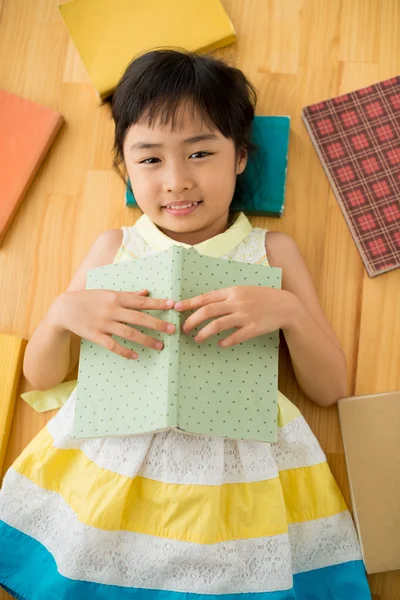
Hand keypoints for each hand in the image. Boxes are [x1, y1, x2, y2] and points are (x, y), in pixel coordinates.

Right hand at [51, 289, 175, 358]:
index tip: (173, 305)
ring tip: (160, 346)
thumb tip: (145, 292)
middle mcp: (111, 310)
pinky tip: (136, 356)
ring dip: (146, 340)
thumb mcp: (107, 293)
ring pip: (129, 333)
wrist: (64, 308)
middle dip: (157, 323)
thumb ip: (127, 294)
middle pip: (138, 318)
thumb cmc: (89, 299)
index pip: (141, 301)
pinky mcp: (95, 335)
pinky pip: (113, 346)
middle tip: (172, 329)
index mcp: (116, 297)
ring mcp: (103, 323)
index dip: (158, 303)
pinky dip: (125, 351)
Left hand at [174, 286, 292, 347]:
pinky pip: (235, 336)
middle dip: (192, 320)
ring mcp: (245, 315)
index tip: (177, 307)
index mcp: (233, 291)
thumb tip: (205, 304)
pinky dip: (225, 341)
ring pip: (218, 325)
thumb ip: (226, 297)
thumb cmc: (262, 298)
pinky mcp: (253, 328)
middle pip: (207, 311)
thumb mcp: (243, 291)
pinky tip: (220, 344)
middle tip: (184, 328)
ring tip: (197, 339)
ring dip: (204, 333)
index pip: (206, 297)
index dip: (190, 303)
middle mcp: (237, 302)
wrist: (285, 305)